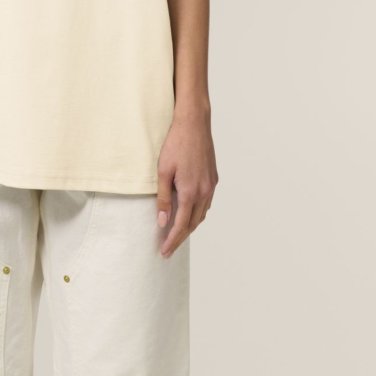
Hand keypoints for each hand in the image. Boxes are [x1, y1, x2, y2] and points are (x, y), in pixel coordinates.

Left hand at [156, 106, 217, 257]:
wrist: (194, 123)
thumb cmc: (175, 144)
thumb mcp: (163, 171)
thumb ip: (163, 198)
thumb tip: (163, 222)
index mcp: (191, 192)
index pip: (181, 225)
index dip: (172, 240)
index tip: (164, 252)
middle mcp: (204, 191)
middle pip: (193, 223)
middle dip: (181, 238)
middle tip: (168, 249)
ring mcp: (211, 185)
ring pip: (202, 214)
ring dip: (190, 226)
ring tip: (177, 234)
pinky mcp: (213, 178)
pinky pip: (206, 203)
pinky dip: (197, 213)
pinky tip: (189, 213)